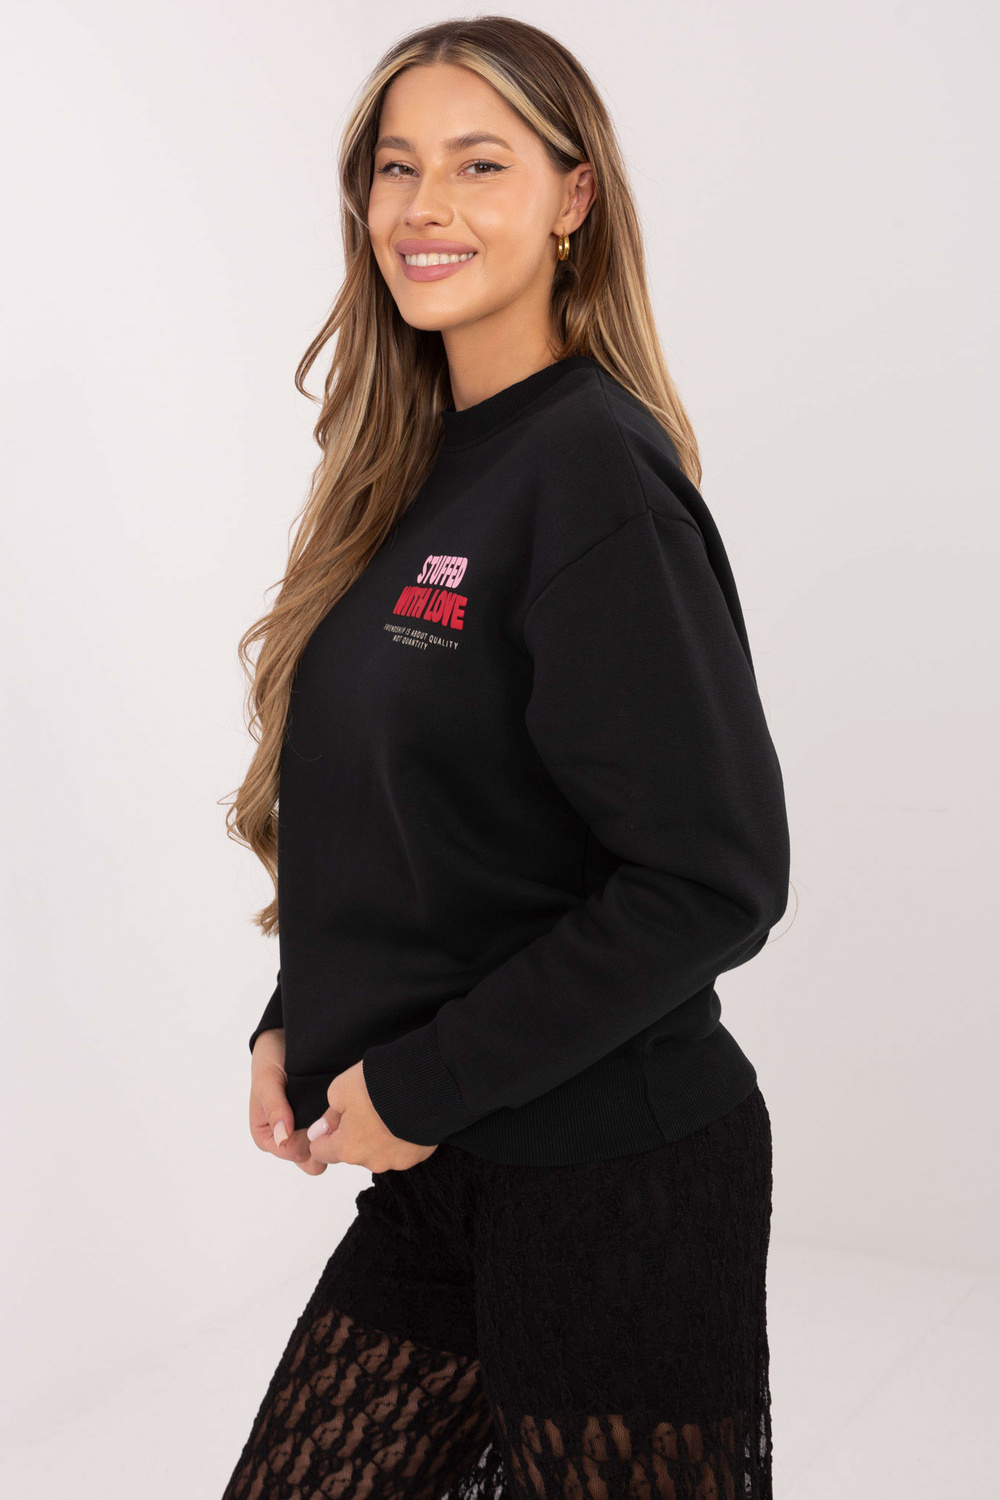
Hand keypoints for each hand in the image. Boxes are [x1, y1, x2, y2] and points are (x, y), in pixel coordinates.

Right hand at [249, 1028, 327, 1175]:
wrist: (285, 1037)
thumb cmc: (270, 1059)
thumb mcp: (267, 1080)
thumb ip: (274, 1108)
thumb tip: (282, 1139)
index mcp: (267, 1136)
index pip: (292, 1154)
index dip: (309, 1143)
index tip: (321, 1122)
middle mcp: (286, 1137)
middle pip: (310, 1157)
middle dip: (324, 1142)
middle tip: (336, 1118)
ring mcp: (304, 1129)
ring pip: (324, 1147)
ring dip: (334, 1133)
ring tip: (341, 1111)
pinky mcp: (319, 1118)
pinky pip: (332, 1132)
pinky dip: (340, 1124)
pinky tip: (345, 1109)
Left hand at [305, 1060, 438, 1172]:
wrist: (426, 1083)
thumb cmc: (379, 1085)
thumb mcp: (340, 1089)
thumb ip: (329, 1112)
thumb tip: (322, 1129)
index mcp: (347, 1148)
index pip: (321, 1152)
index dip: (323, 1134)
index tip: (333, 1118)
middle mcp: (372, 1162)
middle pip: (353, 1151)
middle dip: (355, 1133)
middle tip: (366, 1105)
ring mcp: (398, 1161)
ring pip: (379, 1150)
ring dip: (380, 1135)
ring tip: (390, 1107)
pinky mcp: (419, 1155)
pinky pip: (403, 1148)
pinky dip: (401, 1135)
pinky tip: (407, 1114)